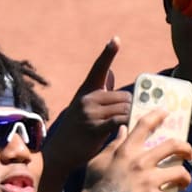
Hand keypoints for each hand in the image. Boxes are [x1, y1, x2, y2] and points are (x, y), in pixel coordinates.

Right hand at [39, 37, 132, 191]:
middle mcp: (88, 98)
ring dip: (131, 118)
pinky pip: (120, 120)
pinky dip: (127, 124)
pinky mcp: (95, 127)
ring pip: (125, 108)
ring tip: (127, 128)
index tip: (116, 39)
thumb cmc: (76, 131)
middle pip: (125, 96)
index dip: (108, 53)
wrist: (60, 153)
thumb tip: (111, 73)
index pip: (99, 68)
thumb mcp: (85, 107)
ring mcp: (90, 112)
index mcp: (87, 91)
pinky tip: (126, 130)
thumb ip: (100, 91)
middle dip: (131, 108)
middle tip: (132, 120)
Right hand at [78, 108, 191, 191]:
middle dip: (186, 148)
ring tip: (182, 182)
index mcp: (127, 150)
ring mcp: (148, 181)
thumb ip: (114, 144)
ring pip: (181, 173)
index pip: (145, 125)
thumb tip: (124, 129)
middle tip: (189, 154)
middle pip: (174, 145)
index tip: (166, 112)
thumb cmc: (93, 186)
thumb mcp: (99, 160)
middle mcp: (140, 162)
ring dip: (184, 178)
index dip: (158, 115)